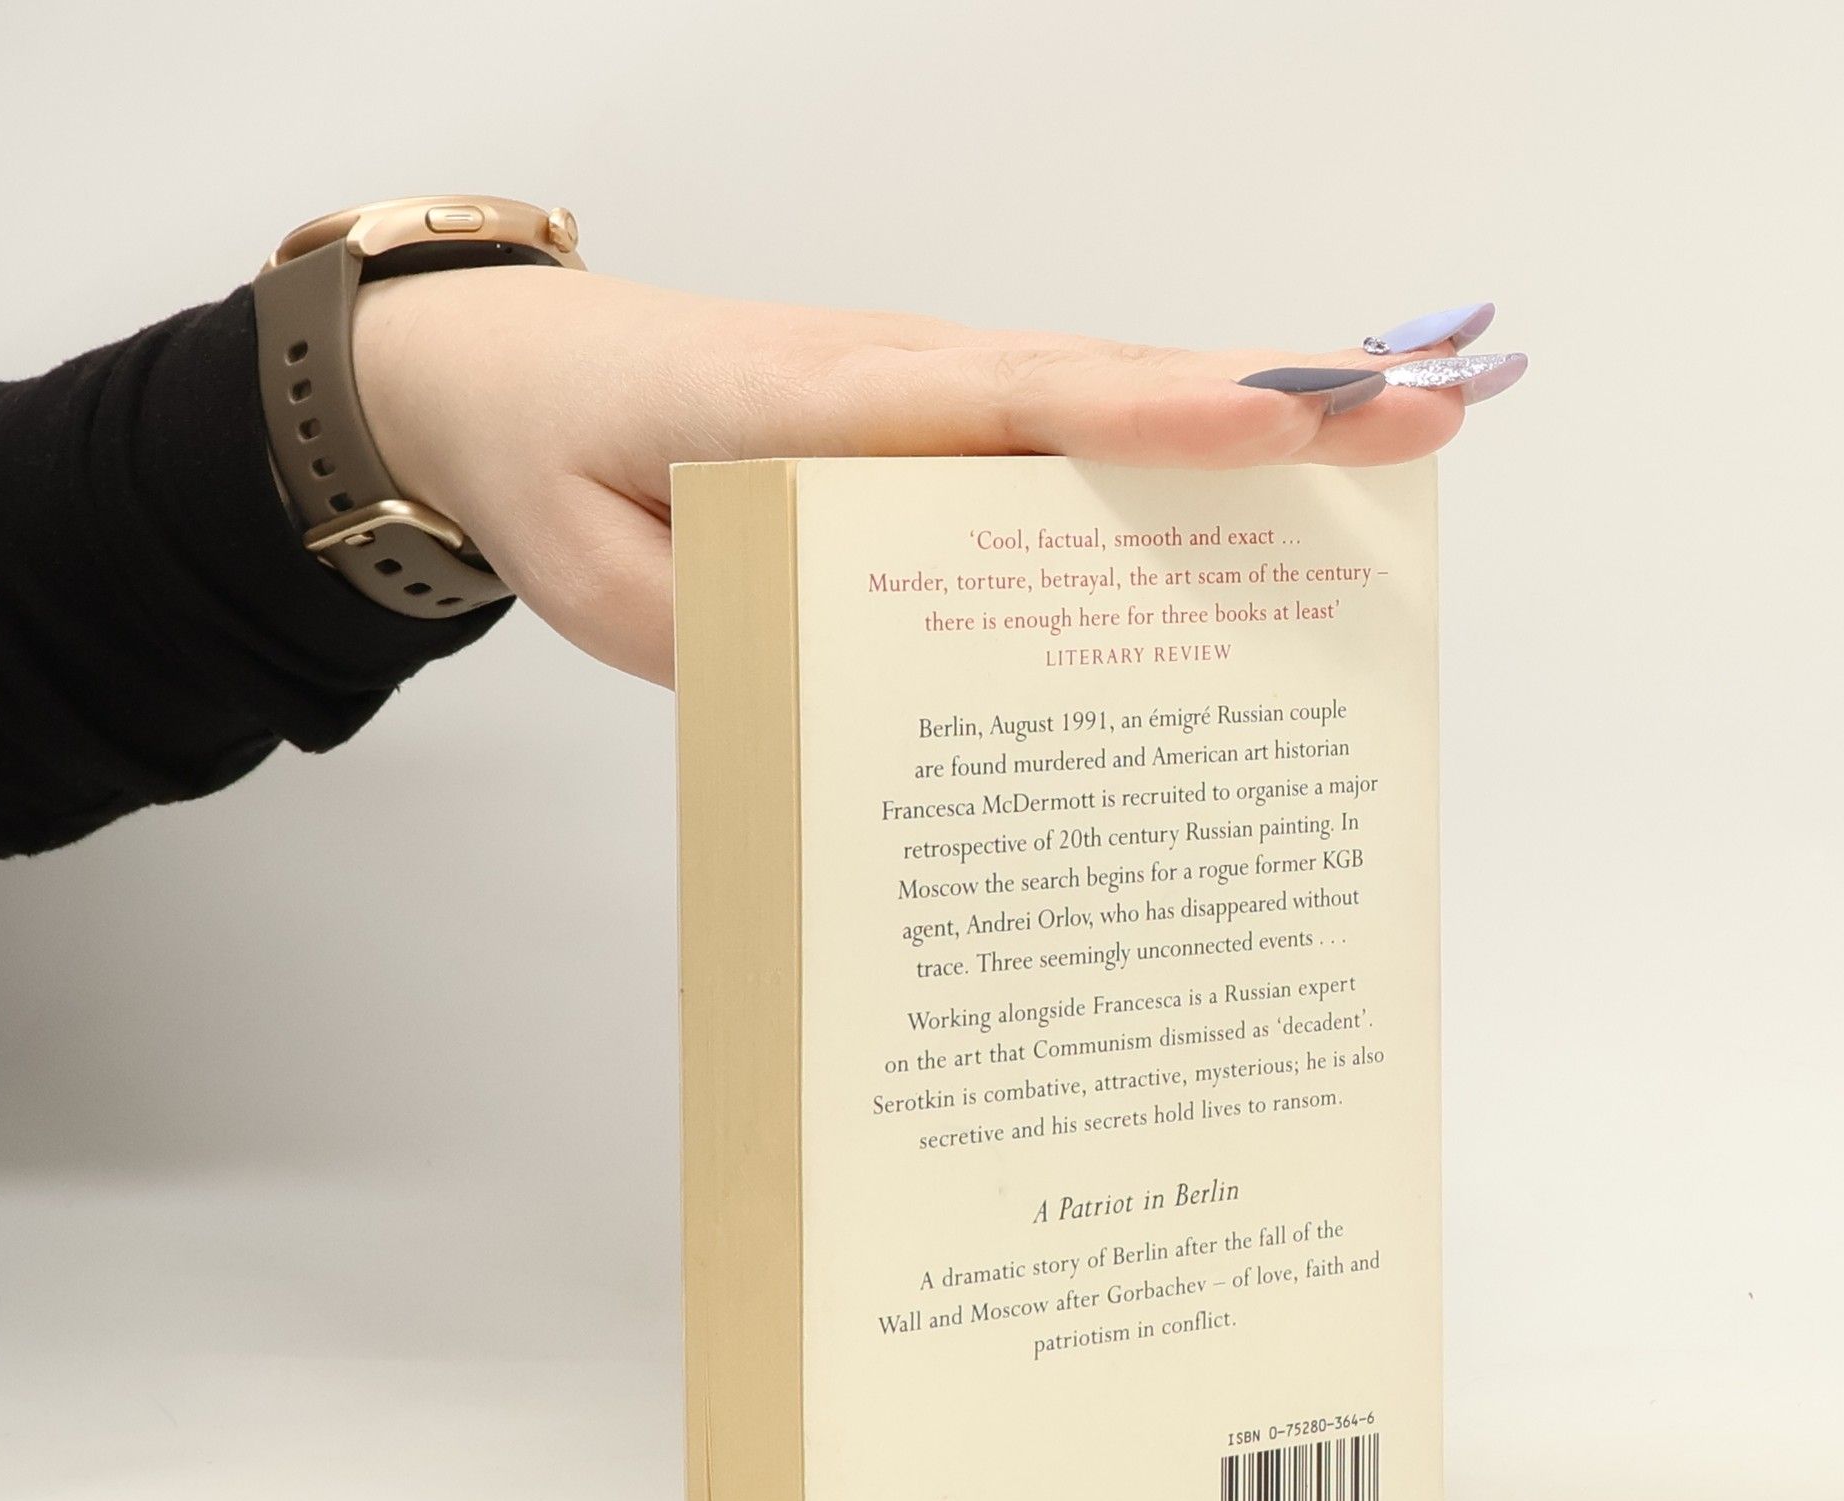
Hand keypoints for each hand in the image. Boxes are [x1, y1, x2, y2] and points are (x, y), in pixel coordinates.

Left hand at [352, 270, 1522, 688]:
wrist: (500, 373)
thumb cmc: (556, 472)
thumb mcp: (609, 589)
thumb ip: (739, 638)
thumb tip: (888, 697)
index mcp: (805, 410)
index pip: (995, 405)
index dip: (1137, 415)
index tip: (1273, 419)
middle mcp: (890, 374)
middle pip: (1096, 380)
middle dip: (1264, 399)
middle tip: (1429, 412)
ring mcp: (915, 383)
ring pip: (1098, 390)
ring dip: (1245, 408)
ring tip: (1399, 431)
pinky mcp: (922, 413)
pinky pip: (1057, 422)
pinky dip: (1165, 434)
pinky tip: (1251, 468)